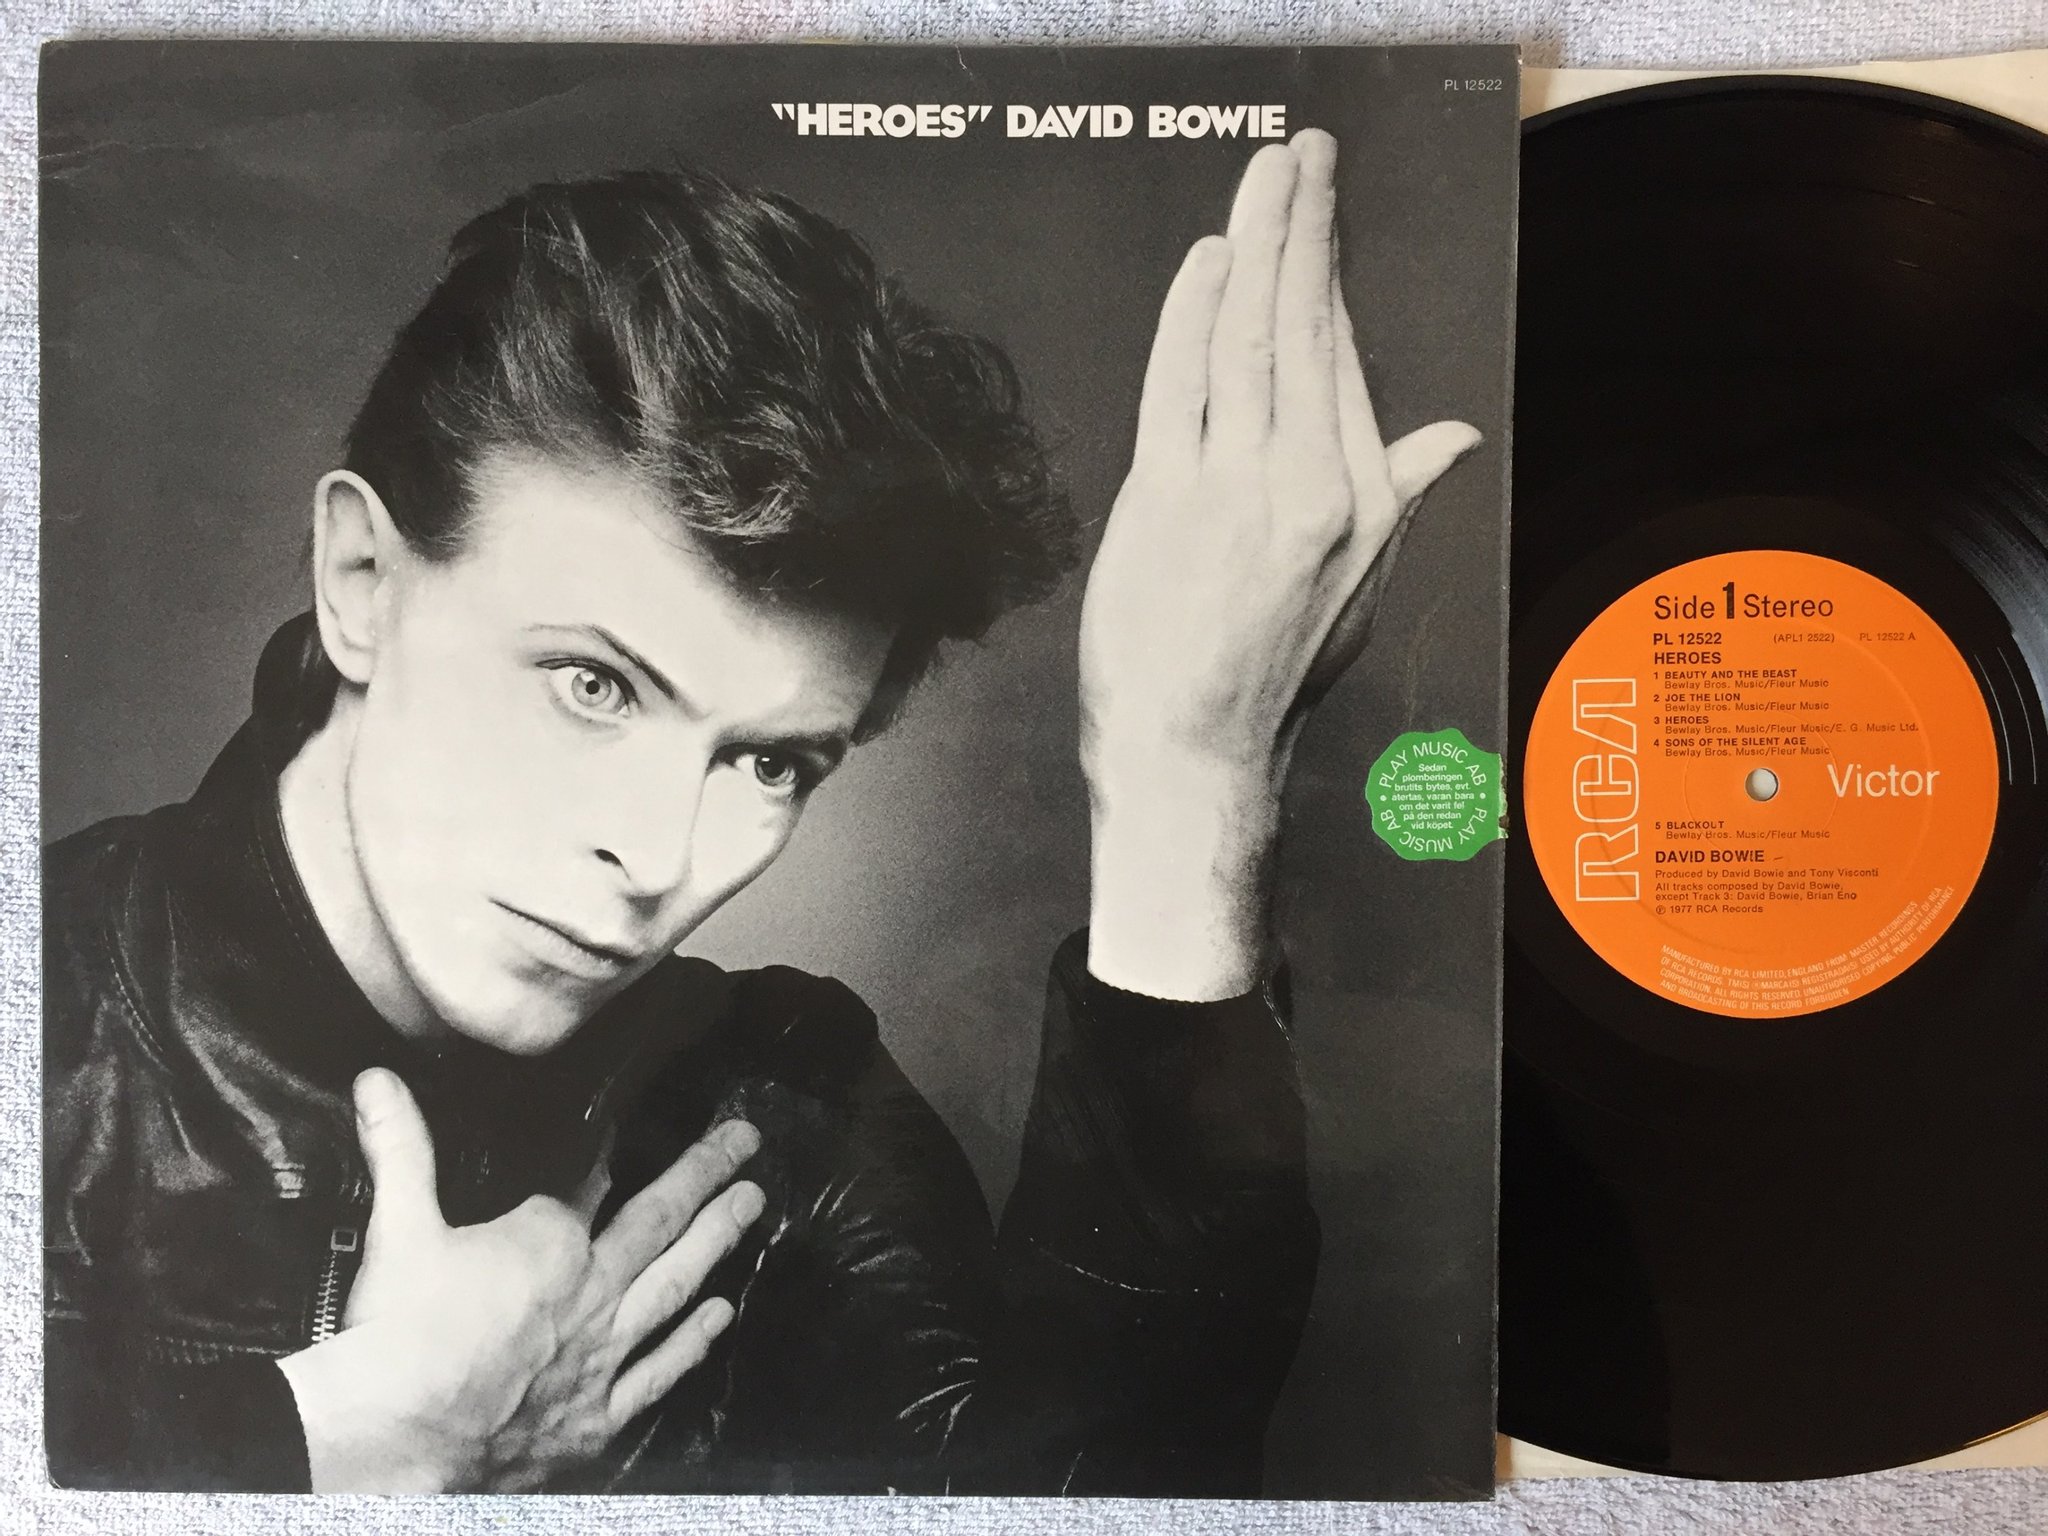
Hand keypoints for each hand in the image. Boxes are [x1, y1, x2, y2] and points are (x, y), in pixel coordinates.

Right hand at [276, 1069, 765, 1491]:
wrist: (397, 1439)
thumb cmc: (399, 1333)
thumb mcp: (399, 1228)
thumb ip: (400, 1148)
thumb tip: (378, 1080)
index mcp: (549, 1241)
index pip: (589, 1184)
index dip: (610, 1155)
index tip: (631, 1128)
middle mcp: (591, 1291)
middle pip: (659, 1221)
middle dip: (706, 1176)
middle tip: (747, 1143)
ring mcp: (603, 1354)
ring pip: (675, 1286)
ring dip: (718, 1241)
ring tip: (753, 1206)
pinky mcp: (599, 1415)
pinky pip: (659, 1373)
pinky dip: (693, 1343)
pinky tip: (721, 1317)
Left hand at [1079, 130, 1478, 998]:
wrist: (1194, 749)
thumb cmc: (1270, 671)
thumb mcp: (1358, 585)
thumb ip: (1401, 493)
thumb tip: (1451, 434)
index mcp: (1368, 501)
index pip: (1343, 362)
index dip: (1327, 280)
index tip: (1321, 219)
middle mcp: (1314, 487)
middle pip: (1305, 329)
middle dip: (1303, 228)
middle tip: (1301, 155)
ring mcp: (1239, 491)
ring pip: (1249, 340)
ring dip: (1256, 244)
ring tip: (1265, 178)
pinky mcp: (1167, 500)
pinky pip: (1182, 382)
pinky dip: (1193, 314)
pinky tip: (1208, 261)